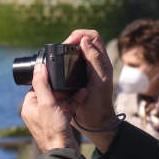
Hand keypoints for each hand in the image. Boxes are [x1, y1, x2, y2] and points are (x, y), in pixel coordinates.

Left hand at [19, 61, 79, 153]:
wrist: (64, 151)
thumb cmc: (52, 130)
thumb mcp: (46, 103)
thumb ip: (42, 84)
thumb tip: (38, 67)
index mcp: (29, 106)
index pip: (38, 87)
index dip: (49, 81)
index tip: (59, 77)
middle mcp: (37, 112)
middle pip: (50, 92)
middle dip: (63, 89)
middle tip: (73, 84)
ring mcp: (49, 117)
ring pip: (60, 100)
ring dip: (71, 95)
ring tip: (81, 91)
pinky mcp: (59, 122)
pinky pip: (66, 108)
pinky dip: (74, 103)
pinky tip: (82, 96)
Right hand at [61, 30, 119, 148]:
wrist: (95, 122)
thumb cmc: (99, 104)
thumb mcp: (99, 80)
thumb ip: (94, 60)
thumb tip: (84, 40)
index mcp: (101, 61)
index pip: (92, 36)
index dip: (79, 35)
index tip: (68, 44)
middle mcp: (94, 63)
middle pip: (83, 41)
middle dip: (71, 41)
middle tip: (60, 50)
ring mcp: (86, 70)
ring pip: (75, 52)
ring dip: (66, 51)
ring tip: (57, 58)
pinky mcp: (78, 78)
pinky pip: (69, 64)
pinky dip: (63, 63)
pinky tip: (57, 69)